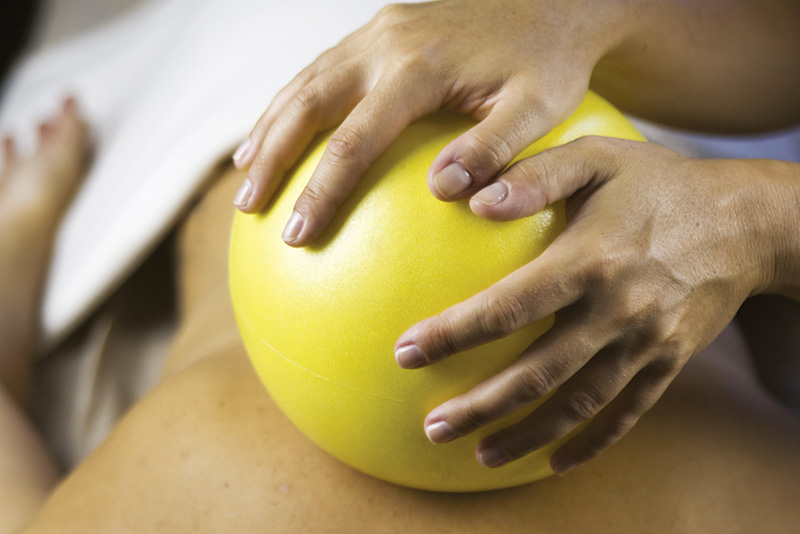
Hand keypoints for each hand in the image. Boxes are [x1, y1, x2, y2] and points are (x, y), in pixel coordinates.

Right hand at [232, 0, 628, 244]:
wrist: (553, 2)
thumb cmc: (549, 64)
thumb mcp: (539, 109)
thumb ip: (492, 148)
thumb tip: (442, 192)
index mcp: (419, 68)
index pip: (354, 139)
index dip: (321, 189)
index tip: (298, 235)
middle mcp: (385, 44)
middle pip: (307, 104)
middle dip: (271, 157)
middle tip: (248, 208)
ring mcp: (377, 32)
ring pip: (303, 81)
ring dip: (268, 128)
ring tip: (244, 174)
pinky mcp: (379, 31)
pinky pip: (320, 69)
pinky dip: (290, 102)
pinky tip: (278, 131)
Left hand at [394, 137, 787, 473]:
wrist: (748, 222)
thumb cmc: (657, 183)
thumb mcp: (597, 158)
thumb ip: (535, 175)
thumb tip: (471, 200)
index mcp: (591, 260)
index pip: (508, 307)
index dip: (454, 333)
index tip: (406, 352)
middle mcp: (618, 310)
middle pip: (537, 372)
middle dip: (480, 405)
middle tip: (433, 426)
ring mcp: (646, 343)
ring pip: (577, 403)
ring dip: (526, 434)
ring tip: (480, 455)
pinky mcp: (668, 362)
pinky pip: (626, 413)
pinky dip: (590, 442)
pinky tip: (555, 462)